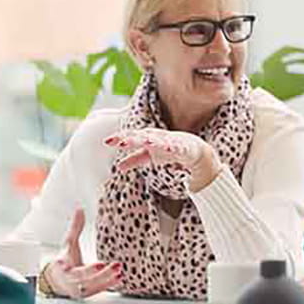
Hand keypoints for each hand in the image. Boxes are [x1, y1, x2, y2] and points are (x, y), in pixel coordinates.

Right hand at [42, 208, 122, 298]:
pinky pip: (98, 291)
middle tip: (116, 266)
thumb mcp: (69, 243)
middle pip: (86, 281)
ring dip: (107, 280)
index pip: (75, 270)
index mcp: (64, 269)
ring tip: (120, 271)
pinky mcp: (88, 293)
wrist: (57, 280)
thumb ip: (75, 228)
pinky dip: (109, 285)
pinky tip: (119, 277)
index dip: (88, 270)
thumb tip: (80, 209)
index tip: (100, 265)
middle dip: (101, 275)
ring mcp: (79, 290)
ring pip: (93, 288)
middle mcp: (70, 282)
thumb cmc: (65, 260)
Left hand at [105, 128, 223, 191]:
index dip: (120, 138)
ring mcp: (171, 141)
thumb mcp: (150, 156)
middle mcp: (158, 137)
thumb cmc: (171, 150)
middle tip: (120, 141)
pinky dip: (173, 146)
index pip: (132, 136)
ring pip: (159, 140)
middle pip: (143, 136)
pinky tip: (167, 146)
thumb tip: (118, 167)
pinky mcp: (184, 148)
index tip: (107, 141)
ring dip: (151, 140)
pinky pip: (177, 147)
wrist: (196, 152)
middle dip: (132, 138)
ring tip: (143, 141)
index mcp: (148, 138)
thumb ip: (134, 160)